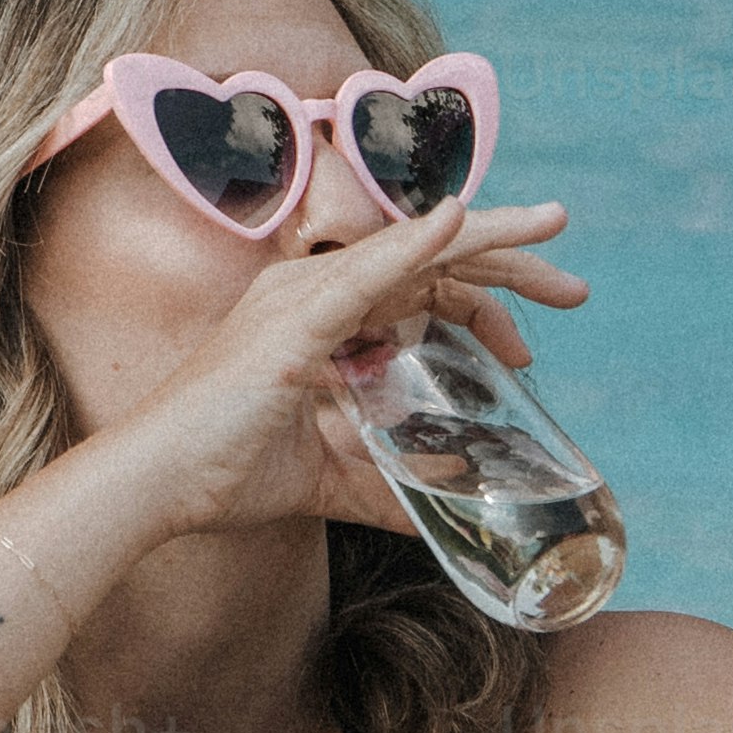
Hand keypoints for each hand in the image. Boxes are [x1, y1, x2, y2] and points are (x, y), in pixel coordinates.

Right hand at [93, 193, 581, 542]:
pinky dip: (415, 246)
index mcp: (319, 319)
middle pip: (428, 264)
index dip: (479, 306)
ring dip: (485, 236)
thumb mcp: (329, 480)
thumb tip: (446, 511)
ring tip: (550, 227)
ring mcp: (300, 299)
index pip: (416, 292)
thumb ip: (387, 489)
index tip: (526, 348)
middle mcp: (311, 293)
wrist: (158, 485)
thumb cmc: (225, 472)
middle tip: (574, 290)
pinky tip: (458, 221)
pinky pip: (365, 274)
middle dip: (506, 266)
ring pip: (411, 252)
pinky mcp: (292, 322)